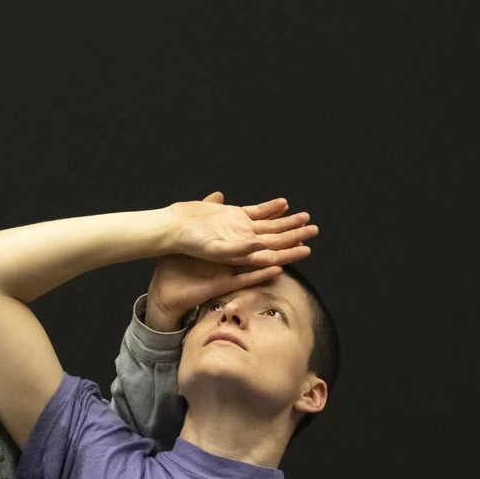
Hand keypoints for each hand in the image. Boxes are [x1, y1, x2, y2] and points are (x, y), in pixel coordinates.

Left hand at [145, 192, 316, 329]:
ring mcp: (231, 270)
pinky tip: (275, 266)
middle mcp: (236, 255)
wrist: (166, 278)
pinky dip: (259, 273)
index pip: (260, 230)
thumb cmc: (181, 250)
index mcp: (232, 241)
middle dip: (291, 238)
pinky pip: (243, 278)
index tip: (298, 217)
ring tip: (304, 250)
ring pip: (263, 263)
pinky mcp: (222, 282)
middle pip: (269, 245)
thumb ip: (211, 211)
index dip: (279, 224)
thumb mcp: (196, 228)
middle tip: (313, 231)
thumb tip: (220, 196)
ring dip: (284, 256)